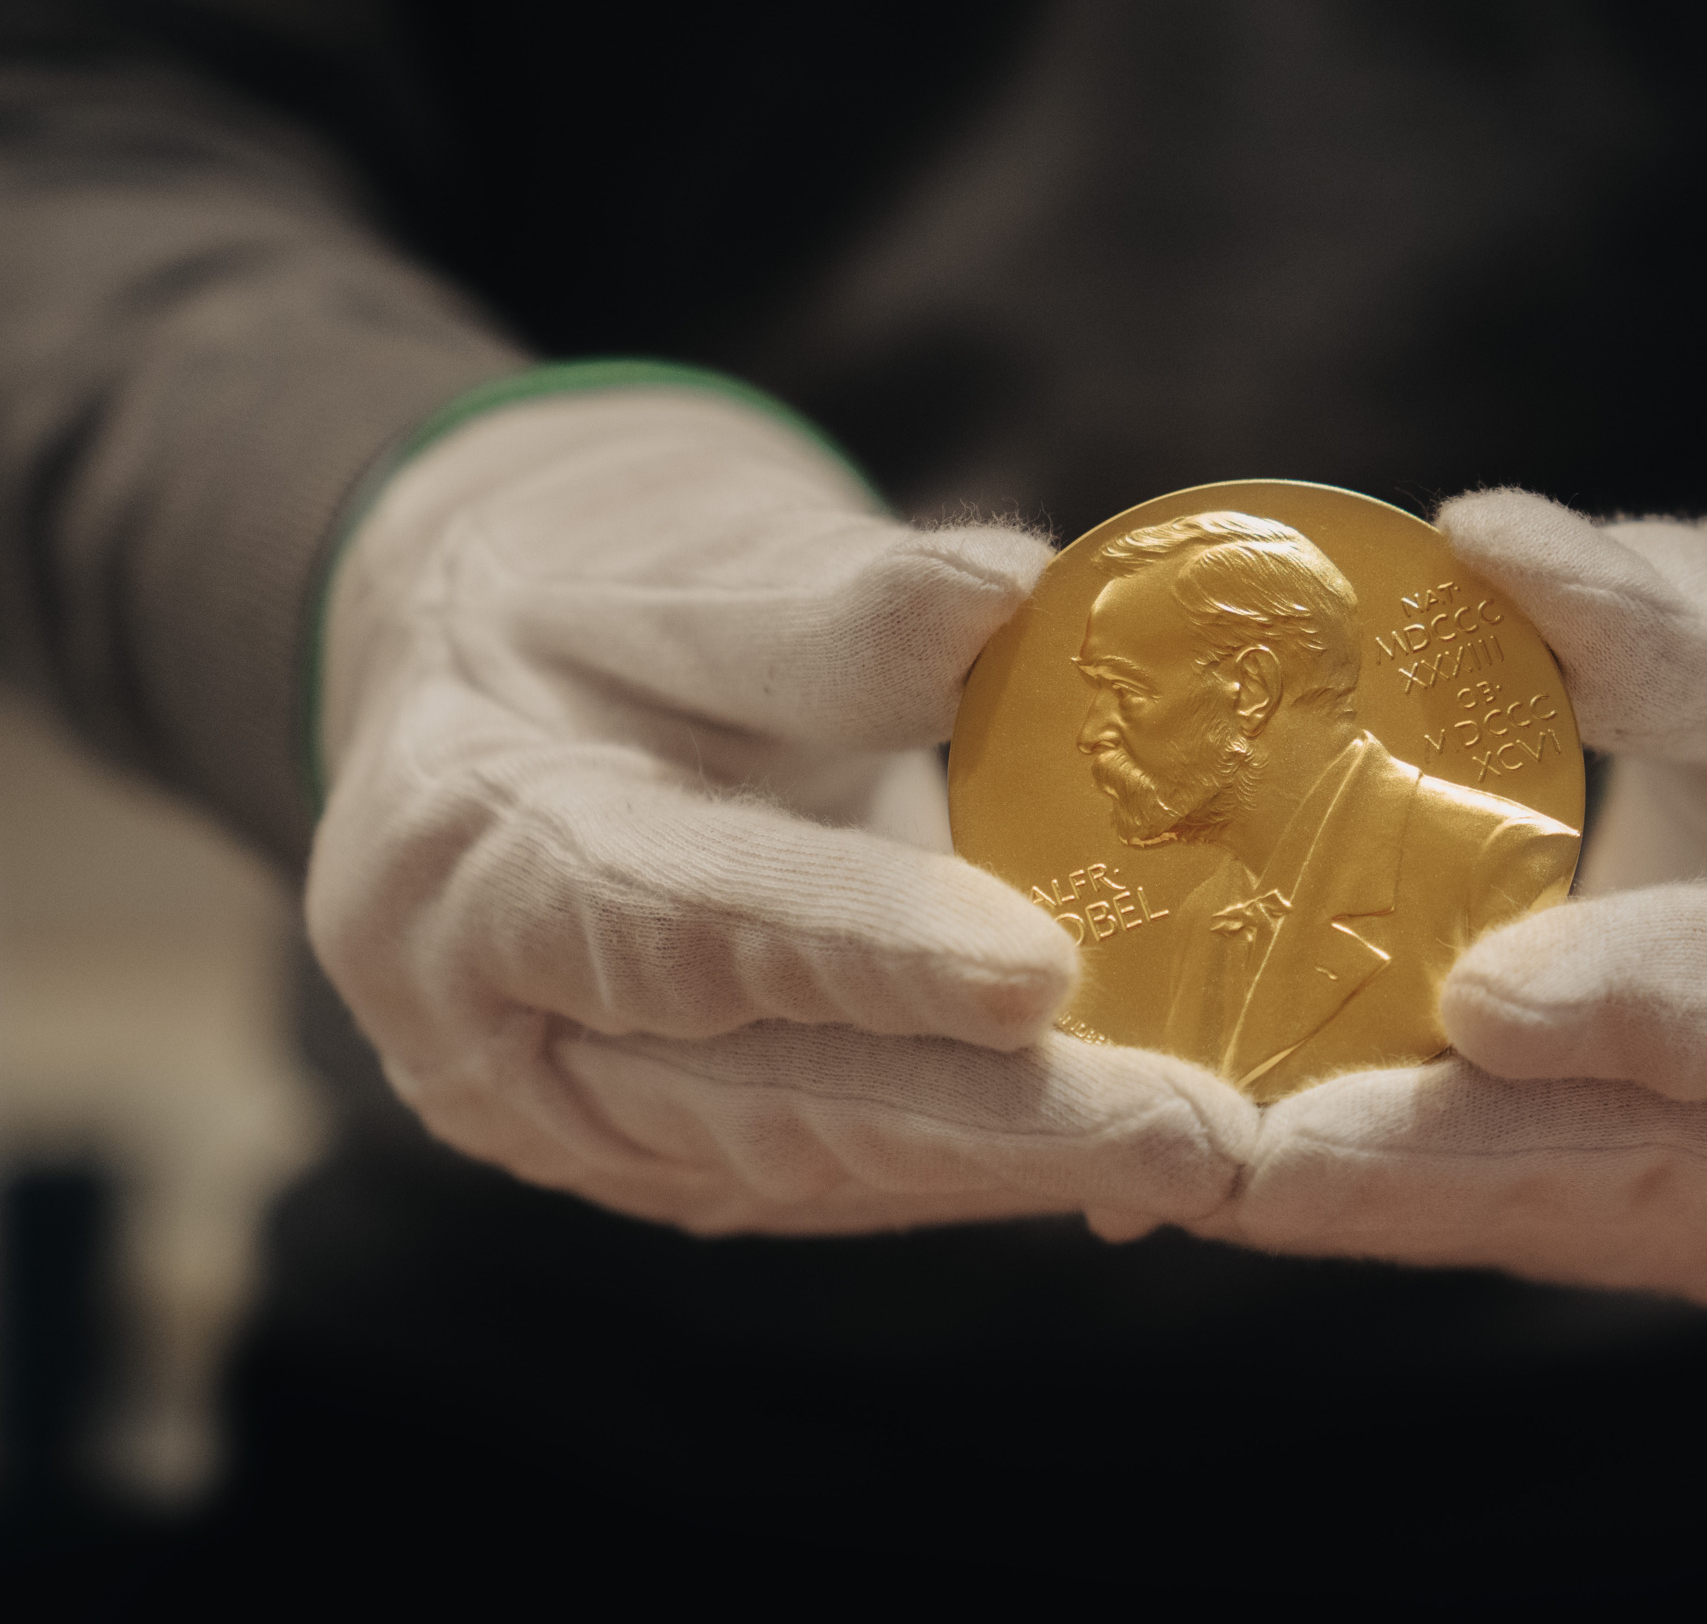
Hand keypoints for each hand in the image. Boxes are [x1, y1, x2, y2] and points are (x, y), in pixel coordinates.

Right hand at [308, 380, 1254, 1233]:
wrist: (492, 710)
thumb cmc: (585, 613)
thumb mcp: (665, 562)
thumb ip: (821, 604)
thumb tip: (1011, 590)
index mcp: (471, 859)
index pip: (677, 922)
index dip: (858, 953)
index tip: (1036, 972)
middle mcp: (510, 1038)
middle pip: (770, 1102)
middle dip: (995, 1128)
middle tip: (1193, 1138)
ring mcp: (598, 1127)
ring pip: (830, 1165)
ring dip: (1026, 1171)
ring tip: (1207, 1151)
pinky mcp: (688, 1161)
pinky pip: (855, 1170)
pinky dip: (1000, 1167)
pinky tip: (1144, 1159)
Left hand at [1219, 485, 1706, 1304]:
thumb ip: (1705, 613)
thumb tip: (1482, 544)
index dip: (1675, 1015)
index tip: (1487, 995)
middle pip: (1691, 1167)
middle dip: (1451, 1160)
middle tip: (1244, 1151)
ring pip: (1594, 1212)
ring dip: (1384, 1197)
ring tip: (1183, 1163)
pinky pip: (1554, 1202)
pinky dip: (1393, 1184)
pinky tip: (1231, 1164)